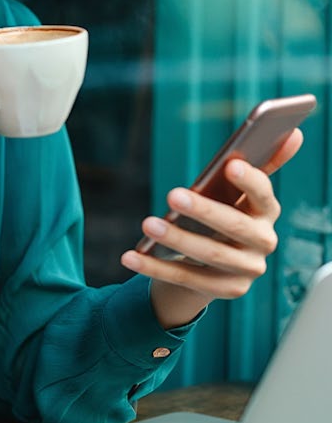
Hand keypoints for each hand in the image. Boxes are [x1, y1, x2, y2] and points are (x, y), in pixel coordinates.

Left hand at [121, 129, 303, 328]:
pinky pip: (186, 278)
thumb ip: (260, 163)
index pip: (264, 195)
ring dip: (177, 239)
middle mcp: (263, 243)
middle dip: (204, 211)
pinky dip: (155, 268)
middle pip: (235, 228)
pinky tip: (129, 257)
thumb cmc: (226, 213)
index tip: (230, 164)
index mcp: (266, 212)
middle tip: (172, 194)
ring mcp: (246, 270)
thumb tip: (293, 132)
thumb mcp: (238, 191)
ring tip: (147, 224)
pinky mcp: (226, 290)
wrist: (219, 263)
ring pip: (210, 255)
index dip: (250, 181)